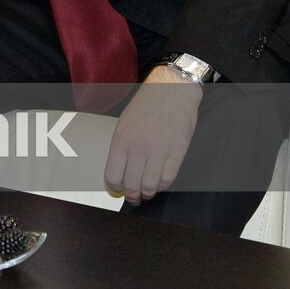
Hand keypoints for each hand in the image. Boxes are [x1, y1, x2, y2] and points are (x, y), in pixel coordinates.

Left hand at [104, 65, 202, 204]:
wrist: (171, 91)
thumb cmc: (146, 106)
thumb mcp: (123, 124)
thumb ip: (121, 148)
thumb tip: (119, 172)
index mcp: (121, 140)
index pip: (113, 175)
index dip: (114, 188)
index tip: (116, 190)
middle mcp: (138, 148)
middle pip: (131, 184)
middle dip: (131, 195)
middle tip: (133, 197)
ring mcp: (159, 152)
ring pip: (150, 186)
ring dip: (147, 194)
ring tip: (146, 193)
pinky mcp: (177, 153)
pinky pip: (168, 179)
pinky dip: (163, 186)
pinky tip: (159, 183)